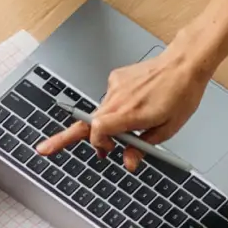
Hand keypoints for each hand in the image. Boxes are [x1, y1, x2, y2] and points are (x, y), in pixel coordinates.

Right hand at [38, 45, 210, 160]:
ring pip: (101, 113)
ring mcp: (114, 86)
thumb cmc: (180, 95)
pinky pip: (110, 99)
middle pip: (86, 123)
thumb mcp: (168, 129)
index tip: (104, 153)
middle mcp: (118, 99)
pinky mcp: (115, 77)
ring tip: (133, 124)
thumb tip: (129, 162)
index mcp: (131, 113)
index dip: (97, 144)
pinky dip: (117, 107)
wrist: (183, 64)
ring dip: (107, 124)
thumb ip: (144, 147)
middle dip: (65, 137)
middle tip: (44, 149)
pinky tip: (137, 103)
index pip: (97, 130)